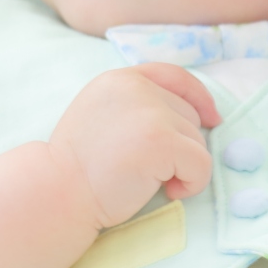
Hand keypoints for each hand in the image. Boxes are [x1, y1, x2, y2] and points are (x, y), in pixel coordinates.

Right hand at [48, 64, 221, 230]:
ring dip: (183, 167)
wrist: (57, 192)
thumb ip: (134, 106)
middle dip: (179, 145)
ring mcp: (150, 112)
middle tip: (148, 168)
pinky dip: (193, 183)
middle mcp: (135, 88)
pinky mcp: (161, 141)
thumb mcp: (101, 116)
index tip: (211, 119)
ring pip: (198, 140)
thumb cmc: (77, 166)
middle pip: (189, 114)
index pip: (173, 75)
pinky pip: (201, 164)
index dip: (198, 96)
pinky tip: (168, 191)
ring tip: (150, 181)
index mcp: (118, 80)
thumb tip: (191, 115)